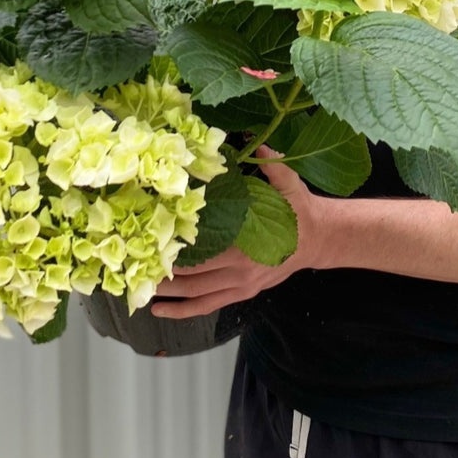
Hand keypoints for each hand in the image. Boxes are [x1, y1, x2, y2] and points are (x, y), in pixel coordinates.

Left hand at [150, 146, 322, 319]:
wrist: (320, 239)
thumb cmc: (300, 211)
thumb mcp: (290, 184)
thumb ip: (274, 166)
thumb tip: (260, 145)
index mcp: (247, 244)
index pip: (203, 251)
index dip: (176, 251)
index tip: (152, 245)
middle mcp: (241, 270)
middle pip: (193, 278)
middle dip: (164, 275)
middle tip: (137, 269)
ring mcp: (241, 285)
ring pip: (197, 296)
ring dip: (169, 296)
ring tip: (143, 292)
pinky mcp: (243, 293)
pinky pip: (209, 306)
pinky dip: (185, 311)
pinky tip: (163, 311)